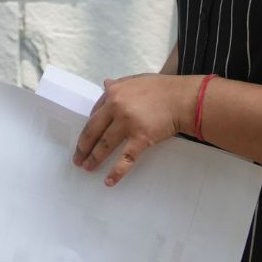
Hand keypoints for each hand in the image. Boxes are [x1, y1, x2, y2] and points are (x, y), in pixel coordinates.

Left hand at [73, 74, 196, 185]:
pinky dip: (116, 171)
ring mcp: (128, 123)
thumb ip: (120, 84)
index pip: (95, 112)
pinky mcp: (140, 138)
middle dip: (83, 146)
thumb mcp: (138, 80)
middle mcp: (117, 107)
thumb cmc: (164, 89)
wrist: (184, 99)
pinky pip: (125, 158)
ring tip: (87, 168)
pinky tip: (109, 181)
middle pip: (93, 130)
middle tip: (77, 158)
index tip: (87, 137)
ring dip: (94, 158)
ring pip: (104, 145)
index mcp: (114, 92)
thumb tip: (105, 84)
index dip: (90, 127)